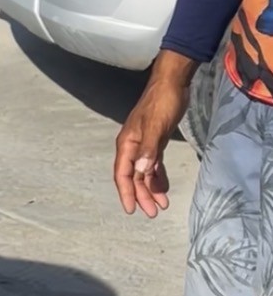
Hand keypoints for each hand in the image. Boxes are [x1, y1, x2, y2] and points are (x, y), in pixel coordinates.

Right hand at [113, 73, 191, 217]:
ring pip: (144, 173)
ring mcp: (144, 145)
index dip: (127, 193)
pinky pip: (153, 165)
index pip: (123, 174)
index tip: (132, 210)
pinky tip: (163, 187)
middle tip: (153, 213)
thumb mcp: (156, 126)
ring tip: (161, 205)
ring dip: (151, 188)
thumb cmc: (162, 102)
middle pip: (134, 177)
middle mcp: (132, 147)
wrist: (172, 83)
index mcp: (127, 145)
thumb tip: (141, 172)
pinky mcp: (155, 141)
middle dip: (142, 195)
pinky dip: (158, 177)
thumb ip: (149, 149)